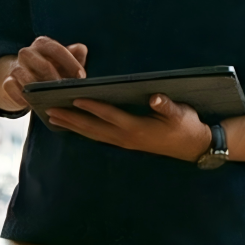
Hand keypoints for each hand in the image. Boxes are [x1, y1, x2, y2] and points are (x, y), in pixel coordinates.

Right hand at [0, 37, 87, 110]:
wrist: (26, 79)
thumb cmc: (52, 69)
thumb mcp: (64, 62)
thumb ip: (75, 55)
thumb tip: (81, 49)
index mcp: (43, 44)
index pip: (55, 49)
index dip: (69, 62)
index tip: (81, 76)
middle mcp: (27, 53)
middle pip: (39, 62)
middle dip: (53, 77)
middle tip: (64, 90)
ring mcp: (16, 67)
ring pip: (21, 73)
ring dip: (35, 87)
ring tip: (48, 98)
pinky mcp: (8, 81)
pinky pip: (9, 86)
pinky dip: (18, 95)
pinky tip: (30, 103)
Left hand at [45, 93, 213, 161]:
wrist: (194, 146)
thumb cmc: (186, 125)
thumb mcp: (180, 113)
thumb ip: (166, 105)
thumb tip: (155, 97)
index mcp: (137, 128)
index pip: (109, 115)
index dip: (92, 106)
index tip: (75, 98)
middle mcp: (126, 137)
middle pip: (93, 127)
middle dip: (71, 118)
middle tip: (50, 110)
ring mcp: (124, 142)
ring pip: (92, 134)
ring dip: (72, 126)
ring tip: (53, 117)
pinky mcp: (125, 143)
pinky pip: (99, 137)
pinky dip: (83, 131)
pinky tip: (72, 125)